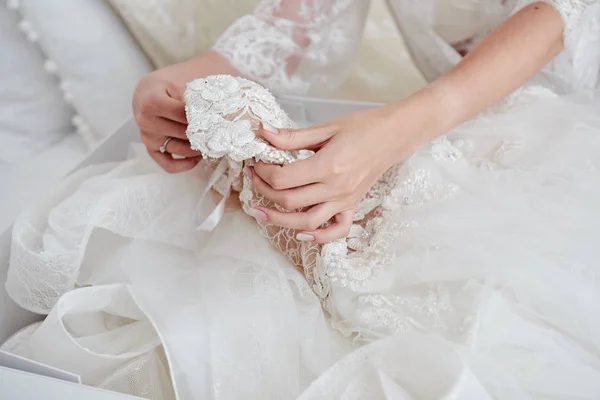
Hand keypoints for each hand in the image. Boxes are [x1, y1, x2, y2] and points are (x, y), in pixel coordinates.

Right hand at [133, 52, 241, 172]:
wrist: (178, 75)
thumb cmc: (192, 73)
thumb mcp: (200, 76)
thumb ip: (210, 94)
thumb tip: (236, 115)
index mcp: (150, 93)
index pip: (180, 114)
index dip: (203, 118)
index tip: (220, 116)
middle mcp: (143, 114)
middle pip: (179, 132)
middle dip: (203, 133)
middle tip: (224, 131)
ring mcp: (146, 132)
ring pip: (175, 148)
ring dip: (197, 149)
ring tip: (214, 142)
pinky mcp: (150, 145)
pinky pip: (165, 162)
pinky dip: (183, 164)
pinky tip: (199, 158)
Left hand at [250, 100, 432, 243]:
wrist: (393, 135)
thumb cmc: (362, 127)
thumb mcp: (325, 127)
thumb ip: (293, 137)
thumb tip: (263, 133)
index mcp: (327, 166)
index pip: (283, 179)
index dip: (263, 173)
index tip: (256, 163)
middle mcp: (335, 188)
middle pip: (289, 202)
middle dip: (263, 192)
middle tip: (253, 179)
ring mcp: (344, 201)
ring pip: (306, 222)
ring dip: (279, 220)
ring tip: (259, 212)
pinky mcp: (352, 206)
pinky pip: (336, 231)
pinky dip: (318, 237)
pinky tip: (301, 234)